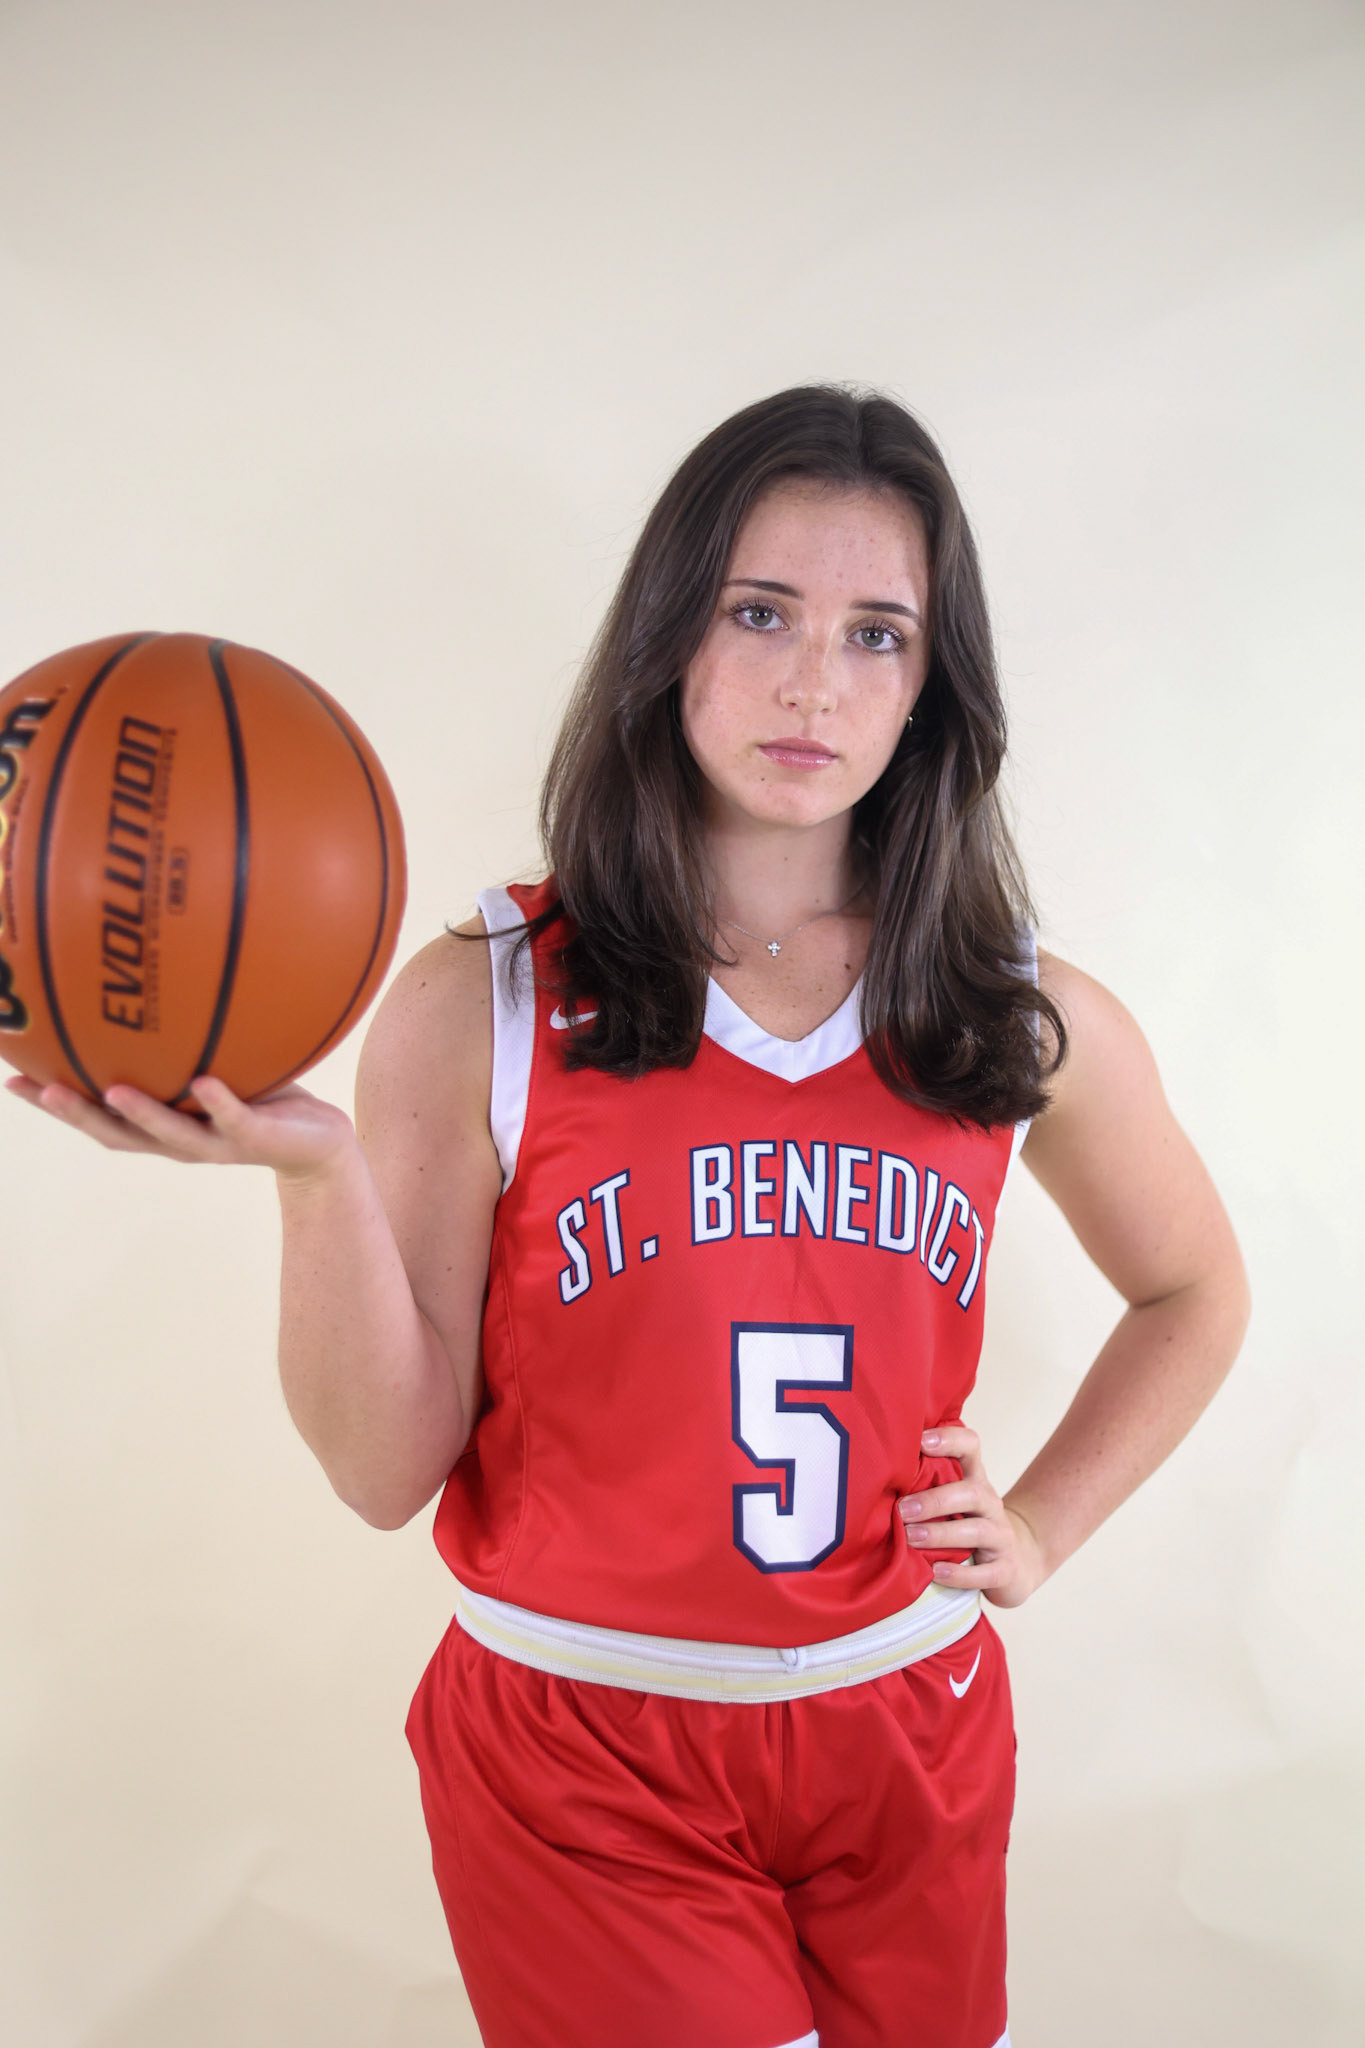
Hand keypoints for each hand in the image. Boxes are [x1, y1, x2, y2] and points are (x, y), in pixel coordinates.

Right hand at [4, 1071, 357, 1184]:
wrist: (318, 1145)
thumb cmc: (258, 1097)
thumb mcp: (213, 1064)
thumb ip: (180, 1041)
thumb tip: (146, 984)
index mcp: (159, 1125)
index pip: (96, 1115)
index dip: (53, 1101)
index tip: (12, 1077)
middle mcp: (179, 1141)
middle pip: (117, 1132)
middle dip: (78, 1112)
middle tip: (41, 1088)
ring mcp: (216, 1142)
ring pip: (170, 1133)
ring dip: (141, 1113)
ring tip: (112, 1090)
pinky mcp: (257, 1138)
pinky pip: (235, 1119)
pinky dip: (219, 1103)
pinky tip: (203, 1083)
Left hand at [898, 1423, 1047, 1609]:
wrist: (1013, 1564)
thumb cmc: (965, 1525)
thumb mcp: (951, 1500)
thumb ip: (923, 1484)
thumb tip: (870, 1473)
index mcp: (974, 1479)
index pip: (970, 1447)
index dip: (949, 1439)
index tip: (921, 1441)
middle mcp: (990, 1504)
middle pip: (971, 1492)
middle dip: (935, 1500)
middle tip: (902, 1510)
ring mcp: (1001, 1537)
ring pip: (977, 1530)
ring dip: (941, 1534)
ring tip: (911, 1538)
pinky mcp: (1005, 1570)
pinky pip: (986, 1572)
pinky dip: (960, 1574)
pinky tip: (936, 1572)